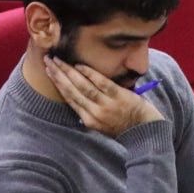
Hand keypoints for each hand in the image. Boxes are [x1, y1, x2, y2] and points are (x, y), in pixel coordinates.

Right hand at [43, 56, 163, 137]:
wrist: (145, 131)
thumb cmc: (124, 126)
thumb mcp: (102, 126)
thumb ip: (90, 114)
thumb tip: (76, 102)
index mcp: (89, 120)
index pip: (69, 99)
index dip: (58, 84)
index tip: (49, 72)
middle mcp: (94, 113)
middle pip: (71, 91)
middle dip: (58, 75)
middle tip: (48, 61)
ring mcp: (106, 104)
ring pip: (82, 86)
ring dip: (68, 72)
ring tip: (58, 60)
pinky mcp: (118, 96)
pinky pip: (101, 82)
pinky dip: (89, 73)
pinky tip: (78, 65)